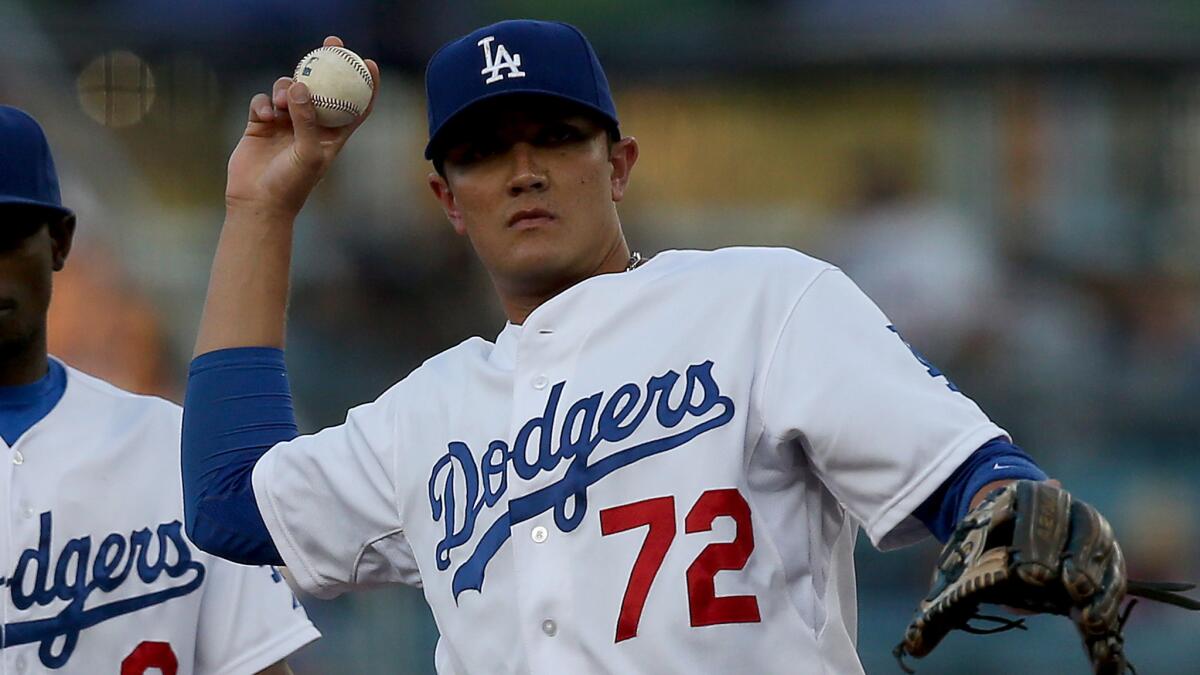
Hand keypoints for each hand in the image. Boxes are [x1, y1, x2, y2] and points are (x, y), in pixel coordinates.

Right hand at [224, 35, 379, 220]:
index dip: (366, 84)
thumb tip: (301, 86)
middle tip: (330, 43)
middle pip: (323, 88)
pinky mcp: (261, 124)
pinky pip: (264, 101)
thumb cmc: (291, 185)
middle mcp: (311, 126)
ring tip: (283, 102)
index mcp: (333, 136)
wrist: (258, 202)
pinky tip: (265, 116)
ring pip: (290, 89)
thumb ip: (307, 120)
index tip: (369, 62)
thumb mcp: (308, 153)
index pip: (356, 106)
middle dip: (327, 64)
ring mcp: (285, 123)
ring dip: (287, 87)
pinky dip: (264, 103)